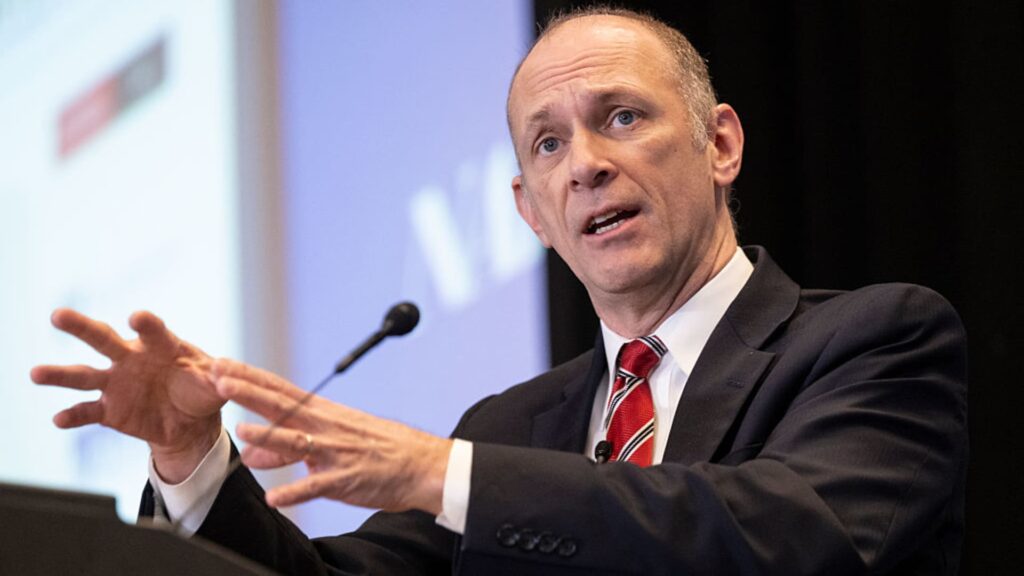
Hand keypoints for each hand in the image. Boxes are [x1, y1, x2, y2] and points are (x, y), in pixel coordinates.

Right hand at [31, 309, 223, 481]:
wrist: (190, 422)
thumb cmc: (203, 391)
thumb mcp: (216, 384)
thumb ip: (219, 378)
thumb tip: (222, 374)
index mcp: (161, 345)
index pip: (153, 330)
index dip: (146, 324)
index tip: (137, 318)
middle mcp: (132, 358)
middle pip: (103, 339)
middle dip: (81, 327)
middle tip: (58, 315)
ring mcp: (117, 383)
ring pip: (83, 374)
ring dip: (59, 375)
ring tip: (35, 374)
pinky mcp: (110, 410)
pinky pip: (87, 411)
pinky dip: (73, 415)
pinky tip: (58, 419)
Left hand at [211, 359, 452, 514]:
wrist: (420, 463)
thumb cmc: (376, 449)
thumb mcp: (332, 440)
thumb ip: (288, 448)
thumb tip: (252, 455)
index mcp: (322, 413)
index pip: (279, 388)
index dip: (249, 376)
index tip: (221, 364)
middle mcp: (325, 427)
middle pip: (282, 406)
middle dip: (249, 392)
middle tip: (220, 380)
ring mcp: (335, 452)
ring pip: (297, 442)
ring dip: (270, 438)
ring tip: (244, 432)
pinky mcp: (345, 479)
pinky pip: (317, 486)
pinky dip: (296, 492)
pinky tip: (276, 498)